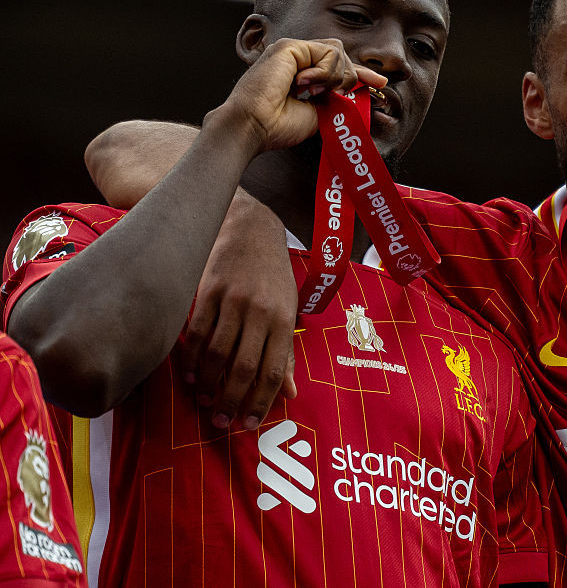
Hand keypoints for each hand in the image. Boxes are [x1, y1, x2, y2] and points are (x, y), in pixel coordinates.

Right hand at [181, 191, 297, 429]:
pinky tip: (189, 376)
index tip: (249, 424)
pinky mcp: (207, 291)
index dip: (261, 401)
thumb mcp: (288, 310)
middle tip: (221, 422)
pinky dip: (190, 359)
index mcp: (284, 319)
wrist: (249, 229)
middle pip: (243, 367)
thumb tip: (289, 394)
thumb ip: (286, 352)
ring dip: (208, 384)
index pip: (273, 369)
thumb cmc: (273, 276)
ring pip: (216, 353)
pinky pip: (195, 333)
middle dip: (231, 400)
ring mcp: (232, 301)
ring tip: (204, 402)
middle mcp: (260, 312)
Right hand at [221, 38, 386, 153]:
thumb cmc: (278, 126)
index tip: (380, 83)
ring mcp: (292, 50)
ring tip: (314, 93)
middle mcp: (296, 58)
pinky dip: (325, 72)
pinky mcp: (289, 47)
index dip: (360, 74)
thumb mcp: (318, 113)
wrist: (254, 127)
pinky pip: (326, 53)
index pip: (337, 65)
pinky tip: (307, 85)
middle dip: (349, 75)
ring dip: (334, 77)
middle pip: (340, 54)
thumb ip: (335, 100)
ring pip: (337, 52)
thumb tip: (359, 94)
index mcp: (301, 73)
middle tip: (336, 94)